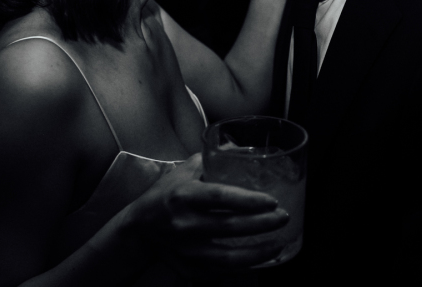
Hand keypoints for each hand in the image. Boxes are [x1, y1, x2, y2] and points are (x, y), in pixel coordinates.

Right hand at [127, 153, 288, 278]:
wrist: (139, 228)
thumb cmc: (165, 194)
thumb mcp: (183, 171)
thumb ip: (211, 159)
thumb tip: (240, 149)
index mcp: (183, 195)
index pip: (220, 197)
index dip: (248, 200)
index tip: (271, 201)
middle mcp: (184, 224)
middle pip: (229, 227)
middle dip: (261, 224)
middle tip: (282, 218)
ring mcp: (186, 249)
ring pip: (227, 257)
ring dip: (258, 252)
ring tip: (278, 244)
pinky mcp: (188, 268)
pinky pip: (221, 271)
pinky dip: (243, 267)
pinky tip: (260, 259)